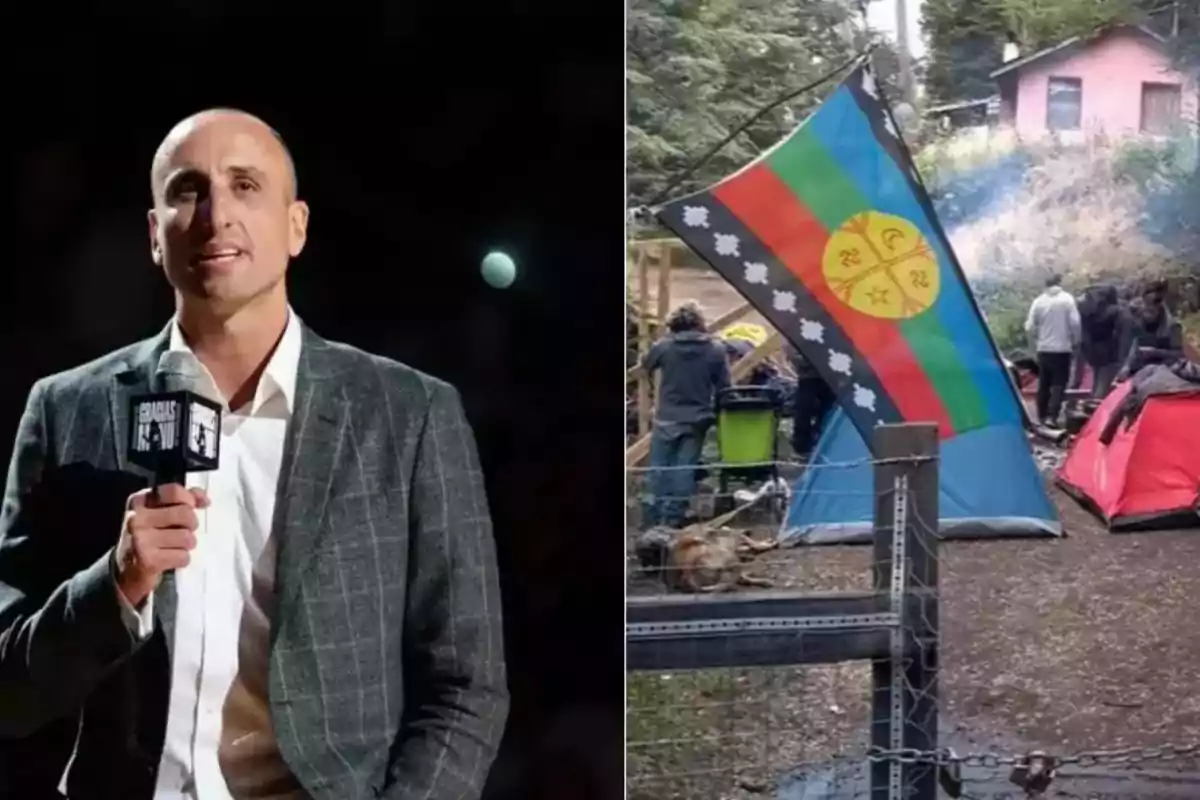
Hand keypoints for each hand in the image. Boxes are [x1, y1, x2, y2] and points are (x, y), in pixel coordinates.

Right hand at [114, 484, 209, 607]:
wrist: (125, 570)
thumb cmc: (148, 537)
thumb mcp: (157, 513)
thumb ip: (180, 501)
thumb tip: (204, 499)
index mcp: (139, 501)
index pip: (173, 491)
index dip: (190, 499)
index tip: (193, 506)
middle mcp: (136, 518)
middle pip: (185, 513)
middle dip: (191, 525)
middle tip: (182, 532)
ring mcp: (140, 539)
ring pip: (186, 537)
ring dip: (186, 545)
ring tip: (174, 547)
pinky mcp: (148, 560)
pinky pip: (183, 556)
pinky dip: (181, 560)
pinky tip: (169, 560)